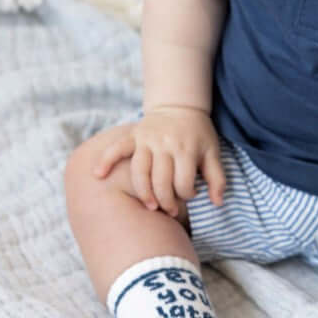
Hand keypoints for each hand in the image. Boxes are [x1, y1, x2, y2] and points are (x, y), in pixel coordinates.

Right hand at [92, 107, 224, 215]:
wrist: (181, 106)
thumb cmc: (199, 134)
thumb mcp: (213, 152)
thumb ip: (217, 178)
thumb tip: (217, 203)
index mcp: (186, 148)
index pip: (183, 182)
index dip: (187, 195)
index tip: (190, 195)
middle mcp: (165, 144)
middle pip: (161, 181)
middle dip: (166, 201)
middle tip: (171, 211)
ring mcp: (147, 139)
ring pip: (140, 172)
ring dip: (144, 193)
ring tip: (150, 207)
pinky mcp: (134, 135)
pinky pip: (117, 148)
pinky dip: (106, 160)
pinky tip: (99, 174)